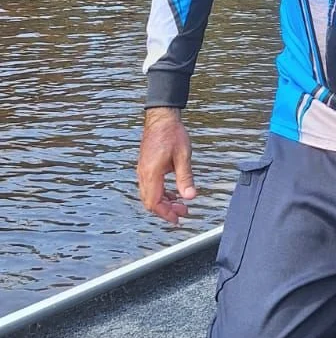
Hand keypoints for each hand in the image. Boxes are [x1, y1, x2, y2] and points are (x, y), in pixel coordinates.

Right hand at [137, 108, 196, 223]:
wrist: (161, 117)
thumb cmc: (172, 133)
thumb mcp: (183, 156)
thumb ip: (185, 178)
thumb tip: (190, 197)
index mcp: (151, 173)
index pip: (154, 202)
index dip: (165, 214)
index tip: (178, 219)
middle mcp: (143, 173)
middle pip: (149, 202)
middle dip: (166, 210)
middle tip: (183, 212)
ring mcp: (143, 170)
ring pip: (149, 195)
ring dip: (164, 202)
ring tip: (180, 204)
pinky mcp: (145, 167)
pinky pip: (150, 187)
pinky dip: (161, 194)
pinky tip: (173, 193)